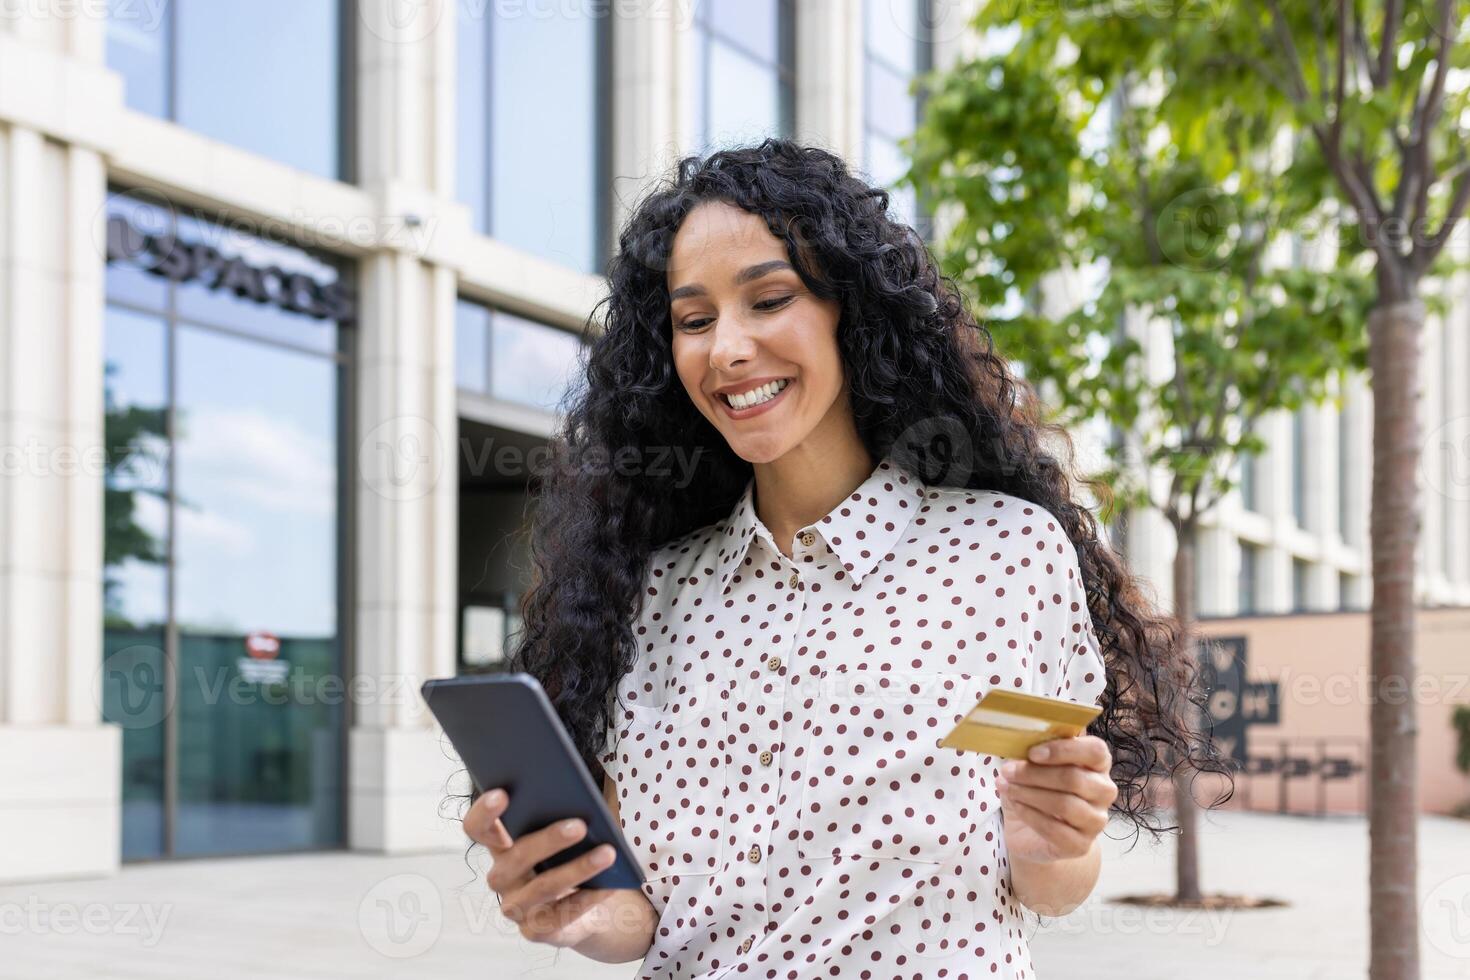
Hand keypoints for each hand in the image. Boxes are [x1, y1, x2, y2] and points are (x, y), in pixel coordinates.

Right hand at [462, 787, 637, 948]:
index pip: (477, 828)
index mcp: (500, 845)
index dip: (484, 813)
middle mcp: (501, 877)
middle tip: (580, 825)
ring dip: (578, 868)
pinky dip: (589, 897)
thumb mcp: (563, 834)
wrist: (585, 907)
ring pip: (543, 886)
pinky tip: (610, 884)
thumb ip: (559, 815)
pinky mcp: (535, 931)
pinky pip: (562, 914)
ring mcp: (515, 907)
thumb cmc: (570, 857)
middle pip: (516, 856)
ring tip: (608, 853)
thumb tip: (579, 802)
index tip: (502, 795)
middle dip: (549, 839)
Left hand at [995, 734, 1116, 863]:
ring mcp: (1096, 820)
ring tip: (1006, 787)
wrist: (1032, 834)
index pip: (1096, 751)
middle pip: (1075, 778)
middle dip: (1035, 774)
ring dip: (1029, 793)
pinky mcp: (1081, 845)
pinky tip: (1016, 805)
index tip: (1032, 753)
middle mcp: (1104, 791)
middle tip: (1008, 770)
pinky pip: (1056, 829)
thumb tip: (1022, 736)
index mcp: (1097, 764)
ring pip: (1065, 804)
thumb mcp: (1033, 765)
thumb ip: (1036, 749)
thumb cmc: (1036, 790)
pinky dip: (1030, 815)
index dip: (1064, 750)